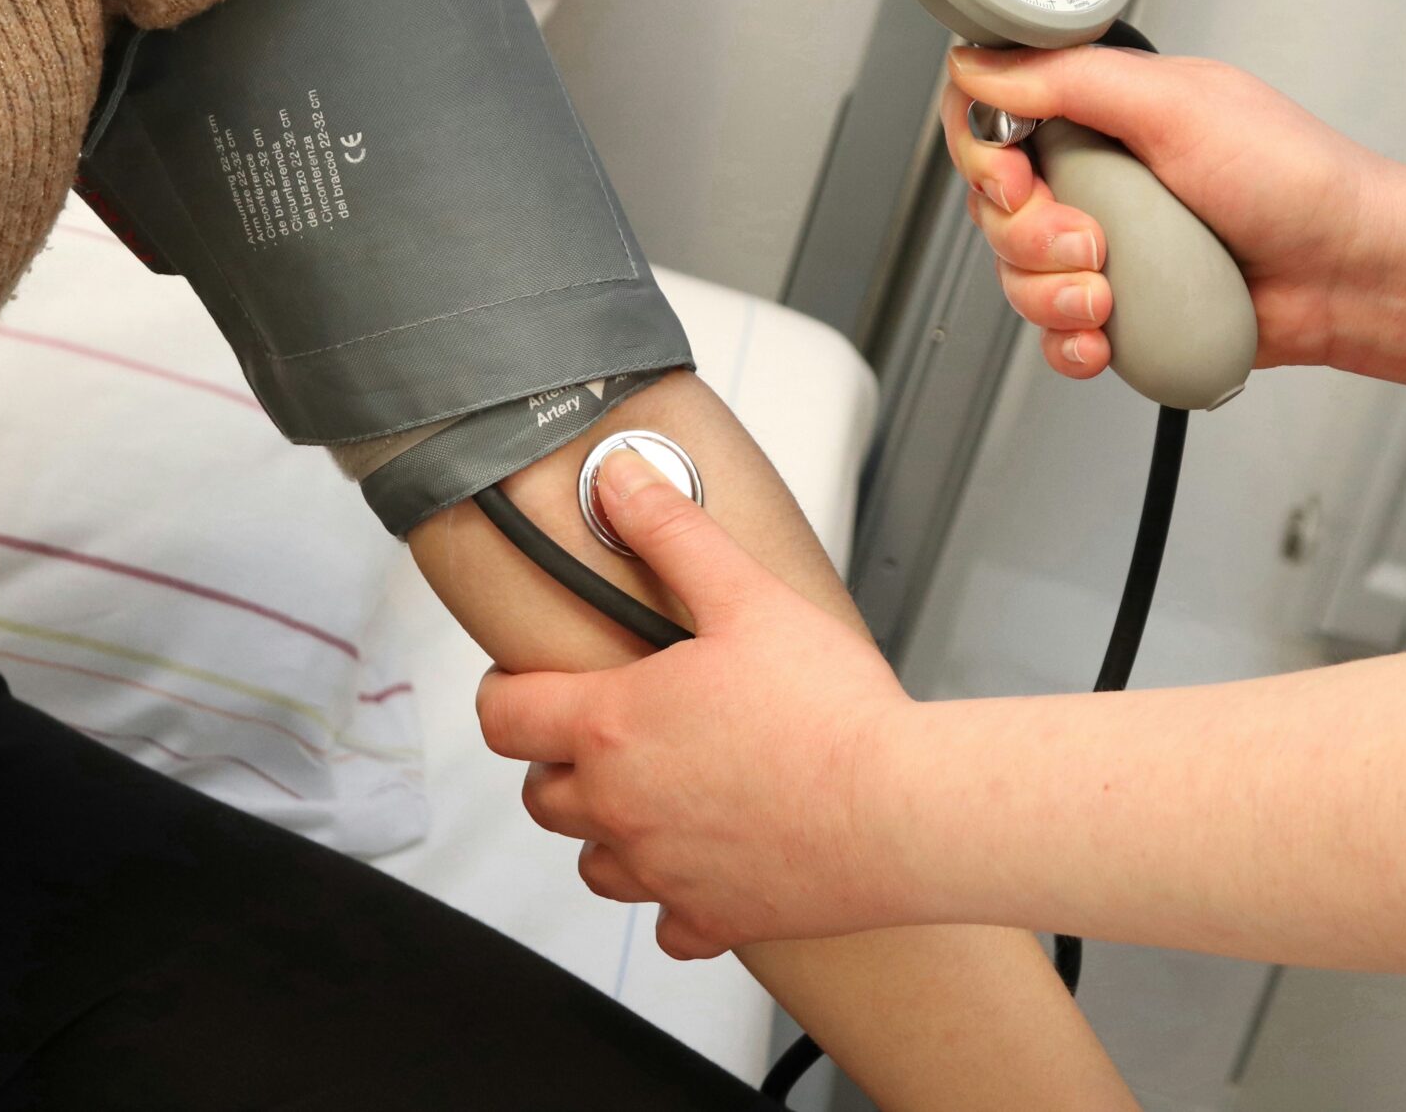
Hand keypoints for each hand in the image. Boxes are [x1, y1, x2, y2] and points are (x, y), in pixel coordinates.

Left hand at [475, 451, 917, 958]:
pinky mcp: (712, 918)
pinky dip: (676, 900)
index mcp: (613, 725)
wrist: (901, 809)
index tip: (527, 683)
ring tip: (657, 794)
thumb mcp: (746, 595)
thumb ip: (673, 533)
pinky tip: (708, 864)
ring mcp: (662, 872)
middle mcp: (620, 808)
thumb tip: (619, 480)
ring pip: (593, 864)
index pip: (504, 717)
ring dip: (609, 832)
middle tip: (608, 730)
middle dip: (560, 762)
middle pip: (542, 795)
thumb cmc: (830, 709)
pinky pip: (667, 925)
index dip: (505, 692)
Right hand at [942, 46, 1395, 378]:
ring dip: (1050, 294)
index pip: (996, 115)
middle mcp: (1100, 174)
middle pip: (995, 206)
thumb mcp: (1178, 105)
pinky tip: (1106, 337)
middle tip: (1090, 240)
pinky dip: (1070, 342)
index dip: (984, 152)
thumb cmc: (1297, 181)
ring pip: (1017, 275)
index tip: (1015, 178)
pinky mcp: (1125, 305)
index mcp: (1106, 109)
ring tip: (1111, 293)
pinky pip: (1055, 332)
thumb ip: (1072, 80)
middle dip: (1029, 235)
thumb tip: (981, 65)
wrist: (1350, 276)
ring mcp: (1110, 243)